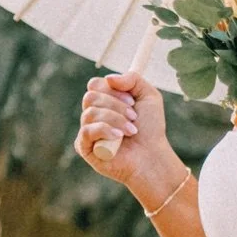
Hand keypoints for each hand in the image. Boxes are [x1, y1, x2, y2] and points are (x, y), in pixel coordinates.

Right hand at [76, 72, 182, 211]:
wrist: (152, 157)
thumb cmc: (151, 129)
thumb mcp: (149, 96)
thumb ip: (132, 79)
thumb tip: (109, 78)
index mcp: (104, 102)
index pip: (94, 85)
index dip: (112, 89)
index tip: (132, 100)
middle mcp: (93, 115)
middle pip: (91, 97)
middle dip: (116, 105)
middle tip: (134, 116)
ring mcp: (87, 131)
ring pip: (90, 113)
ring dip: (115, 119)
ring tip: (132, 130)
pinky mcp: (84, 147)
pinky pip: (86, 131)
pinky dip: (104, 130)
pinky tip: (119, 137)